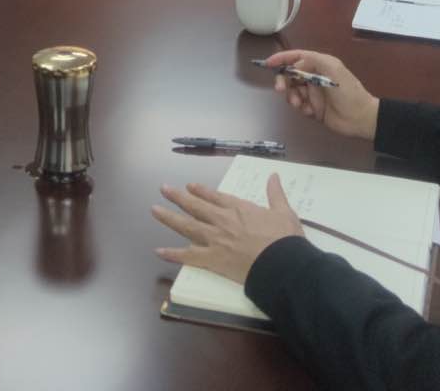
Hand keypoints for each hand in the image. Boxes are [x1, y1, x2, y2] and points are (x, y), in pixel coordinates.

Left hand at [152, 176, 303, 285]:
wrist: (282, 263)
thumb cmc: (285, 238)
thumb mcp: (284, 211)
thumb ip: (275, 193)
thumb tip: (273, 175)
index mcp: (238, 209)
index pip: (215, 197)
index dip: (201, 191)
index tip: (190, 186)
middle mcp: (222, 221)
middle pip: (195, 206)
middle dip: (178, 197)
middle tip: (164, 189)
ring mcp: (214, 240)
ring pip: (186, 226)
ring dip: (169, 217)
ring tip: (154, 210)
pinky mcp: (212, 260)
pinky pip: (188, 257)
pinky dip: (172, 254)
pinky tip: (158, 251)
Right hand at [263, 50, 379, 138]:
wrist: (361, 118)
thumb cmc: (348, 91)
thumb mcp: (333, 69)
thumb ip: (313, 60)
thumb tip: (296, 63)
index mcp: (320, 64)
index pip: (297, 57)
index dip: (282, 59)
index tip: (268, 64)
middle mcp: (315, 77)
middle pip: (291, 75)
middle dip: (283, 81)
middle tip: (280, 89)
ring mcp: (314, 93)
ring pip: (293, 91)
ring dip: (292, 97)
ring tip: (300, 104)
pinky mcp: (314, 108)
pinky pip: (300, 105)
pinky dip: (301, 108)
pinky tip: (309, 112)